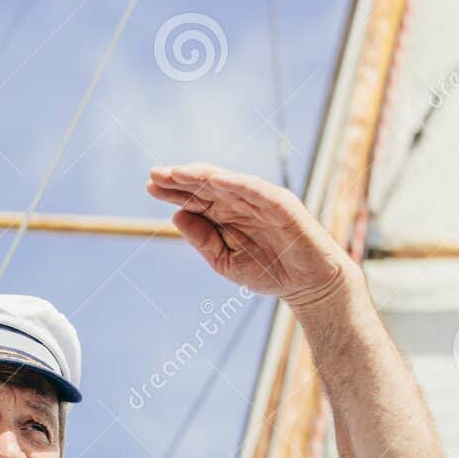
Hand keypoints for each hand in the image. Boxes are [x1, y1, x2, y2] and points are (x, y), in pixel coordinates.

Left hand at [146, 163, 361, 309]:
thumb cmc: (269, 271)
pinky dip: (237, 184)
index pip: (196, 199)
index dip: (174, 191)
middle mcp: (242, 204)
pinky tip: (215, 180)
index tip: (150, 186)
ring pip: (227, 183)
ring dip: (202, 176)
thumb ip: (202, 240)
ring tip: (176, 173)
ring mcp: (261, 202)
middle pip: (206, 187)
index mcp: (227, 216)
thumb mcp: (224, 260)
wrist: (309, 284)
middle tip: (154, 174)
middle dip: (181, 179)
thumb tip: (176, 216)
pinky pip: (257, 191)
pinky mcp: (281, 205)